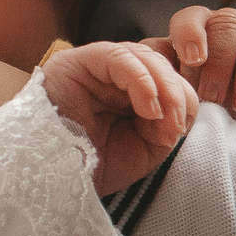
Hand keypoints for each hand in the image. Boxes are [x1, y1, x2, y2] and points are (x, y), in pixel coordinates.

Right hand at [40, 40, 197, 196]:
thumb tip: (180, 110)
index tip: (181, 128)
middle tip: (177, 123)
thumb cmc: (94, 167)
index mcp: (129, 92)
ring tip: (162, 117)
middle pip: (158, 63)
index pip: (167, 76)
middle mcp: (113, 75)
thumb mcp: (144, 150)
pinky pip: (118, 58)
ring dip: (163, 86)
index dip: (183, 96)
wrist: (52, 180)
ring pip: (143, 55)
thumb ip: (166, 126)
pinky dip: (141, 80)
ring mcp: (94, 66)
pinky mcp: (77, 61)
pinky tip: (148, 107)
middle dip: (176, 92)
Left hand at [154, 6, 235, 145]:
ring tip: (217, 100)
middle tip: (193, 87)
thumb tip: (153, 103)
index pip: (164, 33)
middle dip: (188, 49)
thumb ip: (175, 101)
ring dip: (218, 65)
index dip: (160, 53)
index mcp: (187, 43)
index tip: (163, 82)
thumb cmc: (228, 117)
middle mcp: (213, 28)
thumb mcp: (196, 111)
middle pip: (192, 17)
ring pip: (226, 25)